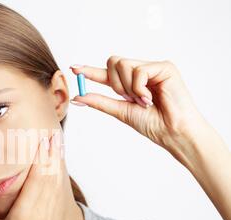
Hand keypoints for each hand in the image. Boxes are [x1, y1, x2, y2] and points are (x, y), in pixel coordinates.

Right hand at [0, 132, 63, 219]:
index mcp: (25, 215)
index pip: (38, 180)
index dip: (43, 158)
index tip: (45, 139)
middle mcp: (40, 216)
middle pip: (50, 180)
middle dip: (53, 156)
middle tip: (55, 134)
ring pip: (55, 188)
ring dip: (57, 166)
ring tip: (57, 147)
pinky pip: (55, 199)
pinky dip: (56, 181)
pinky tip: (56, 172)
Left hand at [70, 56, 208, 153]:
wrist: (172, 132)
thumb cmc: (152, 124)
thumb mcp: (120, 111)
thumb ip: (99, 102)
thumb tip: (76, 97)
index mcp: (130, 84)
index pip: (106, 73)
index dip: (90, 70)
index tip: (73, 68)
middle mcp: (141, 73)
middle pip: (113, 62)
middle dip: (113, 82)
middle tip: (127, 98)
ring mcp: (153, 68)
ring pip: (123, 64)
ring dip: (127, 87)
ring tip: (142, 101)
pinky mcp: (164, 67)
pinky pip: (139, 70)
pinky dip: (140, 87)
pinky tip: (150, 98)